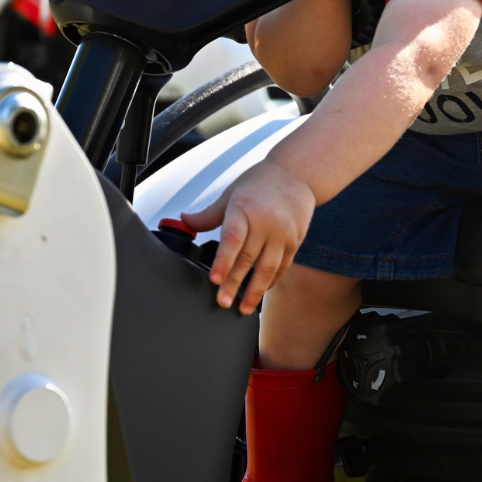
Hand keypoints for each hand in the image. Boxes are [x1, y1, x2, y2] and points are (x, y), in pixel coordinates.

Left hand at [181, 159, 318, 312]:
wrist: (296, 173)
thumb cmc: (260, 182)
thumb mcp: (231, 193)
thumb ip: (209, 214)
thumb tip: (185, 221)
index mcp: (244, 208)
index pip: (233, 238)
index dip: (224, 261)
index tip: (215, 280)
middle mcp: (265, 222)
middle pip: (248, 258)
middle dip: (234, 283)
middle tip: (223, 302)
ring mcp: (282, 233)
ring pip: (268, 268)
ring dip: (255, 291)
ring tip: (243, 308)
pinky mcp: (295, 241)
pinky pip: (282, 266)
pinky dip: (271, 282)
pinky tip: (260, 293)